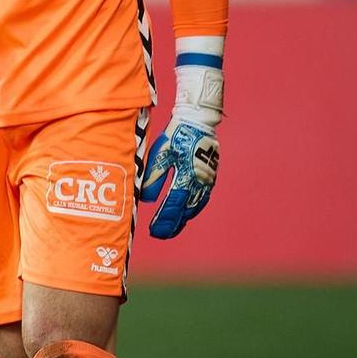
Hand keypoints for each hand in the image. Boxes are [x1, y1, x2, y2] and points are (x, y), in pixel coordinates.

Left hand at [138, 119, 218, 238]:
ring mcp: (207, 180)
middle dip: (173, 224)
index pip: (173, 205)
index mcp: (186, 176)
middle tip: (161, 235)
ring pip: (195, 205)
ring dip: (184, 219)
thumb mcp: (161, 154)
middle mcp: (199, 181)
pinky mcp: (210, 176)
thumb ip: (154, 177)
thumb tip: (146, 200)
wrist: (198, 122)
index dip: (164, 220)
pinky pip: (202, 198)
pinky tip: (186, 213)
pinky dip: (193, 208)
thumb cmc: (176, 136)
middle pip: (185, 210)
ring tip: (172, 229)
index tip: (154, 231)